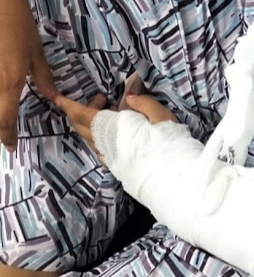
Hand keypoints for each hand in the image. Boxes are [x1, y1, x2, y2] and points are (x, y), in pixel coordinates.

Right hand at [0, 0, 56, 150]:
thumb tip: (51, 97)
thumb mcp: (35, 53)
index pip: (5, 118)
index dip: (7, 136)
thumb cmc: (17, 25)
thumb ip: (42, 78)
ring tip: (4, 122)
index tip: (11, 147)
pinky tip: (2, 97)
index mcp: (8, 82)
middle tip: (5, 135)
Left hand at [56, 92, 177, 158]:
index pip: (81, 115)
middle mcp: (105, 144)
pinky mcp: (117, 168)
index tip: (57, 97)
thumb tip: (129, 98)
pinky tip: (116, 134)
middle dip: (84, 110)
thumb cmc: (167, 144)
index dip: (68, 105)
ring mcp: (109, 158)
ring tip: (114, 115)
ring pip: (90, 139)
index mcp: (111, 128)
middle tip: (103, 99)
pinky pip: (100, 149)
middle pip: (82, 126)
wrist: (173, 179)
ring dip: (94, 124)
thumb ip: (143, 103)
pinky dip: (101, 137)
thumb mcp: (160, 116)